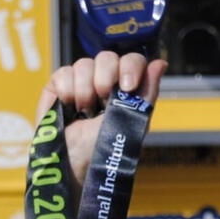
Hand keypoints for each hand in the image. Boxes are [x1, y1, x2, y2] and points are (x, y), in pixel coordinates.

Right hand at [36, 51, 166, 188]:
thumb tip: (161, 62)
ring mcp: (81, 81)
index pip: (132, 59)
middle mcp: (106, 80)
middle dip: (106, 80)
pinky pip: (63, 73)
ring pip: (84, 63)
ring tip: (85, 112)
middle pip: (107, 57)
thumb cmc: (107, 147)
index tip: (127, 88)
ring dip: (85, 91)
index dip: (130, 67)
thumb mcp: (133, 121)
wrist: (77, 161)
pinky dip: (67, 92)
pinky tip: (70, 108)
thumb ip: (147, 91)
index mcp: (127, 88)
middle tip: (103, 103)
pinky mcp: (58, 85)